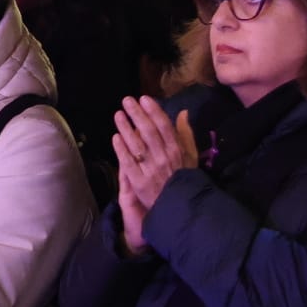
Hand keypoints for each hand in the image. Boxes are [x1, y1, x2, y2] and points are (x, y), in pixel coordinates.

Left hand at [112, 97, 197, 250]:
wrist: (178, 207)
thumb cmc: (184, 178)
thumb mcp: (190, 156)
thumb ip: (185, 133)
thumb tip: (183, 112)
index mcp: (177, 150)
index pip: (164, 126)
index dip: (154, 111)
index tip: (144, 98)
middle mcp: (163, 158)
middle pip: (148, 132)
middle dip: (137, 114)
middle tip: (127, 100)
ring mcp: (150, 170)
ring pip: (136, 145)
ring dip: (126, 128)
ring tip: (118, 115)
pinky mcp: (139, 182)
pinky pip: (128, 163)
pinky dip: (122, 149)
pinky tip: (115, 137)